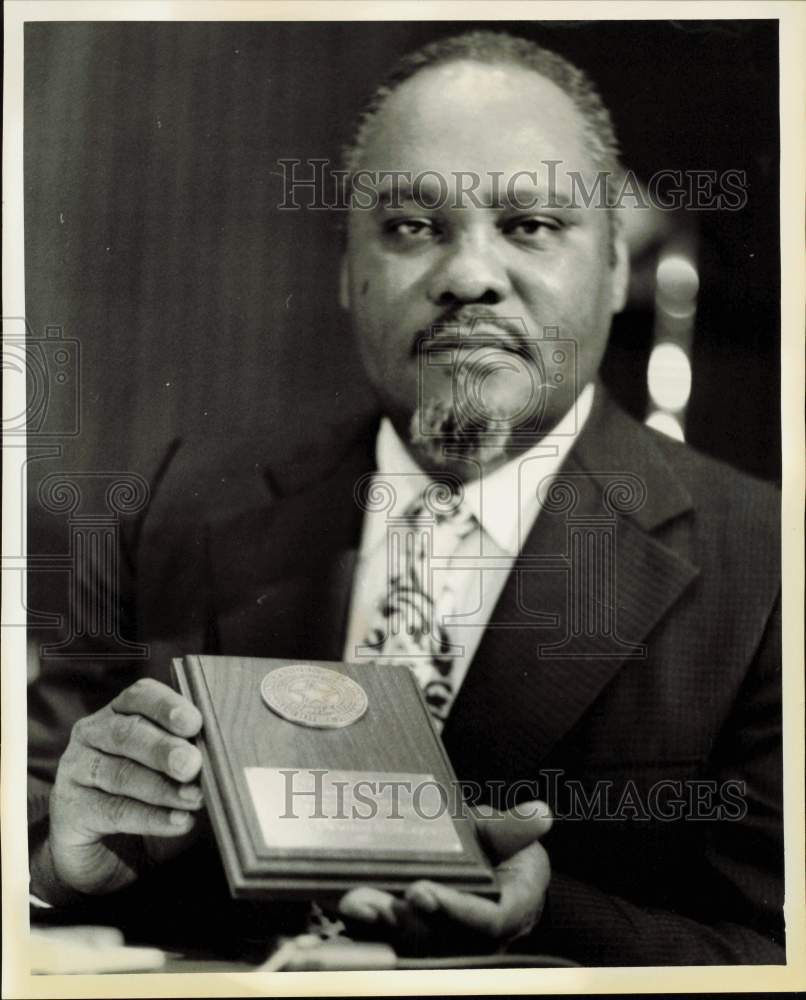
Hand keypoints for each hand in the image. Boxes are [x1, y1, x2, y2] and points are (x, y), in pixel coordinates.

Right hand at [43, 678, 203, 896]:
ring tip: (195, 799)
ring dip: (162, 788)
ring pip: (120, 774)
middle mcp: (93, 733)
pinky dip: (150, 817)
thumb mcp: (171, 767)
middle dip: (164, 749)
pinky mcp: (70, 809)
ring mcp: (77, 770)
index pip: (140, 696)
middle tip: (193, 764)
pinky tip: (178, 822)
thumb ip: (191, 754)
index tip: (194, 723)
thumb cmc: (151, 793)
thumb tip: (226, 753)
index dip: (167, 706)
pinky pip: (113, 811)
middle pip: (128, 734)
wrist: (108, 849)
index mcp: (120, 711)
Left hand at [339, 800, 551, 952]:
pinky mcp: (413, 936)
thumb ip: (516, 827)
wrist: (487, 866)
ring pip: (408, 940)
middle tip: (371, 898)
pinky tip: (336, 899)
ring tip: (351, 899)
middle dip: (402, 919)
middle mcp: (474, 938)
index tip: (423, 889)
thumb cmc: (499, 851)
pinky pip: (387, 934)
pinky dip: (363, 921)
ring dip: (376, 923)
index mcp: (509, 913)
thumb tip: (541, 813)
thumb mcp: (509, 834)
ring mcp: (443, 940)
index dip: (453, 909)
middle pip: (438, 937)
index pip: (485, 921)